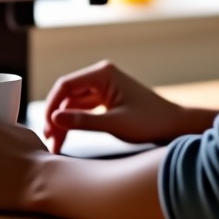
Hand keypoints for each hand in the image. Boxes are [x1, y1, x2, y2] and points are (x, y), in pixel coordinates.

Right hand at [42, 60, 197, 153]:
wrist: (172, 124)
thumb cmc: (149, 121)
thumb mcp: (114, 124)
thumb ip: (82, 121)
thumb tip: (54, 118)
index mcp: (103, 74)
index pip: (66, 85)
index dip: (51, 106)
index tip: (46, 127)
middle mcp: (101, 76)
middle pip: (67, 94)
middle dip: (56, 117)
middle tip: (49, 140)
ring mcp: (104, 86)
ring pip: (73, 103)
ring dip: (63, 121)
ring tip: (56, 144)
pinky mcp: (106, 98)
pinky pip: (83, 108)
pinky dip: (74, 122)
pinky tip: (67, 137)